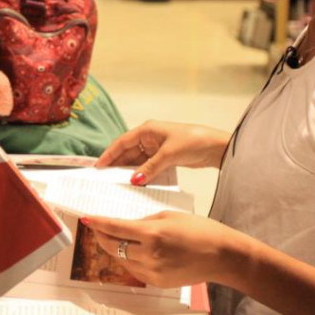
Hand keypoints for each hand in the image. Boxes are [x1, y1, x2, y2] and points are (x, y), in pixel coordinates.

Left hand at [84, 212, 244, 288]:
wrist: (222, 256)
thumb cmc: (200, 230)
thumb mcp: (168, 217)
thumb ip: (143, 222)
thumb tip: (125, 225)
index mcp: (152, 234)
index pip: (115, 228)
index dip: (98, 223)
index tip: (87, 218)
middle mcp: (149, 255)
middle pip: (112, 246)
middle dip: (101, 236)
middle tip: (96, 227)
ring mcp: (153, 271)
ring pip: (121, 260)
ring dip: (113, 248)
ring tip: (112, 238)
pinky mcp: (158, 282)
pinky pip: (134, 270)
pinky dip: (128, 259)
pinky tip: (130, 251)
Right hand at [95, 120, 229, 185]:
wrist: (217, 147)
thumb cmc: (193, 142)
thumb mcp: (169, 155)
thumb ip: (150, 168)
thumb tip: (134, 180)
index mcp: (147, 130)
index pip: (121, 142)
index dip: (109, 154)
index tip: (98, 167)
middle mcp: (149, 137)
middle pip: (128, 152)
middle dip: (117, 165)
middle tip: (105, 179)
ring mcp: (156, 148)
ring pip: (137, 160)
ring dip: (130, 171)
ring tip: (118, 184)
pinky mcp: (164, 157)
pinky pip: (148, 166)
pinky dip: (142, 174)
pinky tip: (137, 184)